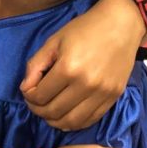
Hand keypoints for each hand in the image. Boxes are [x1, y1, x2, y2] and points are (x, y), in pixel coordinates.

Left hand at [20, 0, 142, 129]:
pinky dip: (74, 122)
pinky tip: (66, 115)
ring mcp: (102, 94)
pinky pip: (90, 120)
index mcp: (68, 68)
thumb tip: (25, 88)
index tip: (27, 91)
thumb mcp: (54, 41)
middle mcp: (86, 85)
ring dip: (54, 120)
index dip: (28, 96)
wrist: (121, 25)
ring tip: (48, 111)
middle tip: (35, 102)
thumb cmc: (84, 29)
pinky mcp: (113, 98)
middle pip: (53, 112)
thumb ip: (36, 65)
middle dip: (38, 110)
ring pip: (71, 122)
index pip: (40, 95)